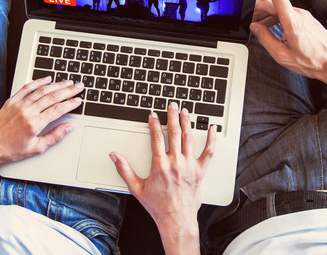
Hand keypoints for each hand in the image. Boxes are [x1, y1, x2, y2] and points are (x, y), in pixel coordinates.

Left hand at [0, 76, 83, 164]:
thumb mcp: (36, 148)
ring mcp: (19, 104)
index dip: (71, 103)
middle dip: (68, 91)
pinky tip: (47, 79)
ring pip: (42, 90)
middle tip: (79, 87)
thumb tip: (68, 127)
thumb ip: (54, 136)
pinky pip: (27, 88)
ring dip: (57, 85)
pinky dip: (38, 82)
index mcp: (35, 124)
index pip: (58, 109)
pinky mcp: (12, 101)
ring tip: (67, 82)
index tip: (79, 100)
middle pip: (53, 97)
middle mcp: (28, 111)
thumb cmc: (10, 150)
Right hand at [111, 103, 215, 252]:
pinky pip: (208, 152)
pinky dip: (211, 139)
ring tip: (185, 112)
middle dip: (173, 116)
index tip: (153, 115)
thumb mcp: (136, 188)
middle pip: (174, 133)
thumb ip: (124, 170)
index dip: (154, 123)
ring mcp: (189, 166)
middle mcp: (175, 163)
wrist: (176, 220)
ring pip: (189, 138)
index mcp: (160, 165)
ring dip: (187, 122)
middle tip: (172, 105)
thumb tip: (114, 156)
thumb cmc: (158, 206)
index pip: (156, 137)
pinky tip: (212, 128)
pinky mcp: (200, 171)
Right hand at [251, 0, 326, 80]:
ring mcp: (304, 15)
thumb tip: (255, 27)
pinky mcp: (306, 19)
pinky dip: (276, 17)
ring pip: (280, 8)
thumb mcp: (282, 55)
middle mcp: (299, 15)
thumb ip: (265, 39)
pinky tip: (272, 28)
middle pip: (274, 3)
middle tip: (248, 18)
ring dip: (267, 14)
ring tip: (259, 26)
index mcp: (292, 22)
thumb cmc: (311, 61)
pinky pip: (287, 13)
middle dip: (258, 8)